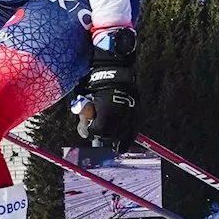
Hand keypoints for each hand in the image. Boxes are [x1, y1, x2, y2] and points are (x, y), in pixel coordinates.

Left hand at [73, 29, 137, 151]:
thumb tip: (83, 120)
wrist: (114, 69)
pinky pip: (132, 131)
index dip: (88, 129)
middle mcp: (119, 116)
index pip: (96, 131)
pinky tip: (122, 149)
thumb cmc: (95, 81)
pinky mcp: (135, 112)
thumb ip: (84, 110)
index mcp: (106, 112)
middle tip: (95, 129)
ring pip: (120, 134)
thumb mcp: (84, 95)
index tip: (86, 126)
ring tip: (107, 137)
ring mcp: (129, 114)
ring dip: (112, 137)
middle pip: (108, 136)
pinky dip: (127, 140)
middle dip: (100, 134)